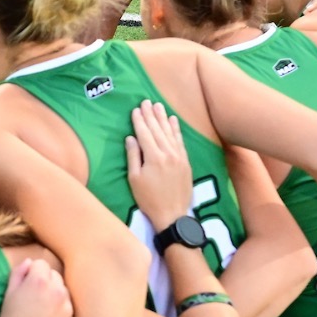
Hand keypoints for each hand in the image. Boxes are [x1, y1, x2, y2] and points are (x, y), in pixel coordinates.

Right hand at [0, 256, 72, 316]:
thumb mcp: (8, 295)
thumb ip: (18, 273)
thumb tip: (29, 263)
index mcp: (40, 279)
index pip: (40, 263)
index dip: (30, 274)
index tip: (24, 287)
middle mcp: (58, 288)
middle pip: (53, 274)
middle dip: (44, 281)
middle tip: (31, 299)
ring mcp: (68, 304)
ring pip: (62, 289)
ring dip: (53, 294)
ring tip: (40, 311)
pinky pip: (66, 305)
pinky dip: (59, 308)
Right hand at [125, 101, 193, 226]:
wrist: (172, 214)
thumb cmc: (149, 199)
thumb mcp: (135, 179)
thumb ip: (133, 156)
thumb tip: (131, 138)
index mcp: (153, 157)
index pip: (145, 133)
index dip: (139, 120)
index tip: (135, 109)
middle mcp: (168, 153)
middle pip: (157, 129)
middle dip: (151, 115)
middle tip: (146, 101)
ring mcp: (179, 156)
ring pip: (170, 132)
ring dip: (163, 118)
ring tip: (158, 106)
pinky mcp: (186, 161)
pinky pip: (180, 141)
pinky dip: (176, 129)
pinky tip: (173, 120)